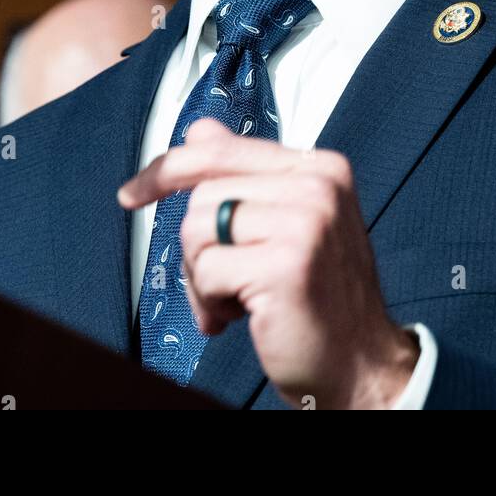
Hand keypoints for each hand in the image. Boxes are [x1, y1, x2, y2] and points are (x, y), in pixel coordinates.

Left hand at [118, 118, 419, 408]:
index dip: (167, 169)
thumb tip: (199, 131)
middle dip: (198, 246)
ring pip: (198, 229)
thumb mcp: (288, 222)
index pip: (221, 148)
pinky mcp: (286, 264)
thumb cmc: (319, 297)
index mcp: (320, 167)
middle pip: (203, 193)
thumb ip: (245, 175)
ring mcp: (306, 222)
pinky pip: (208, 270)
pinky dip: (212, 301)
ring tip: (237, 300)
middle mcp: (318, 185)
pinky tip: (244, 315)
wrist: (361, 364)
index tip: (134, 192)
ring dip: (203, 277)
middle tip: (223, 282)